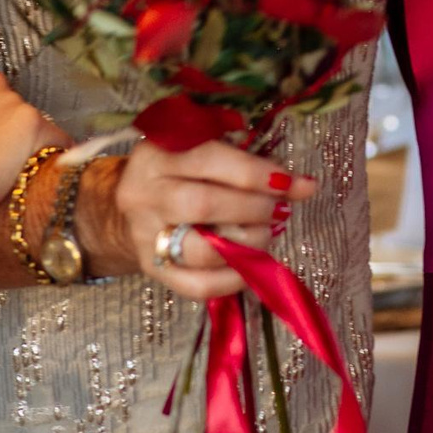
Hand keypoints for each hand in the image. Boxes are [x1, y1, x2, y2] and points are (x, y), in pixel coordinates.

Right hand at [111, 140, 320, 301]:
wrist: (132, 207)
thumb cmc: (178, 171)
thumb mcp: (197, 147)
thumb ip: (241, 156)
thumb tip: (300, 184)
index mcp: (156, 154)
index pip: (211, 158)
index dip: (257, 172)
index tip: (292, 182)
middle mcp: (145, 194)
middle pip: (204, 204)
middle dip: (254, 208)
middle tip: (279, 209)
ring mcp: (145, 236)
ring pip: (202, 249)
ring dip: (248, 243)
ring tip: (266, 234)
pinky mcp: (153, 270)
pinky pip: (197, 285)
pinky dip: (232, 279)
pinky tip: (251, 264)